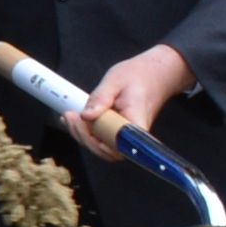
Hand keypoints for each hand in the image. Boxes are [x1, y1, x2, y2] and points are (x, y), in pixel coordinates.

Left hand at [75, 45, 196, 157]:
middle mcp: (134, 136)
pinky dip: (86, 132)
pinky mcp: (120, 135)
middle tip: (70, 116)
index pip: (118, 145)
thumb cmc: (138, 76)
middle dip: (84, 137)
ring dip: (83, 135)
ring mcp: (127, 138)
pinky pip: (103, 140)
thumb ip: (100, 98)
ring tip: (70, 116)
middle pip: (107, 151)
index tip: (83, 124)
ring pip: (102, 148)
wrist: (155, 75)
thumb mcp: (115, 80)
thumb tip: (86, 116)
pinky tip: (75, 120)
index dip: (97, 143)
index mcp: (137, 123)